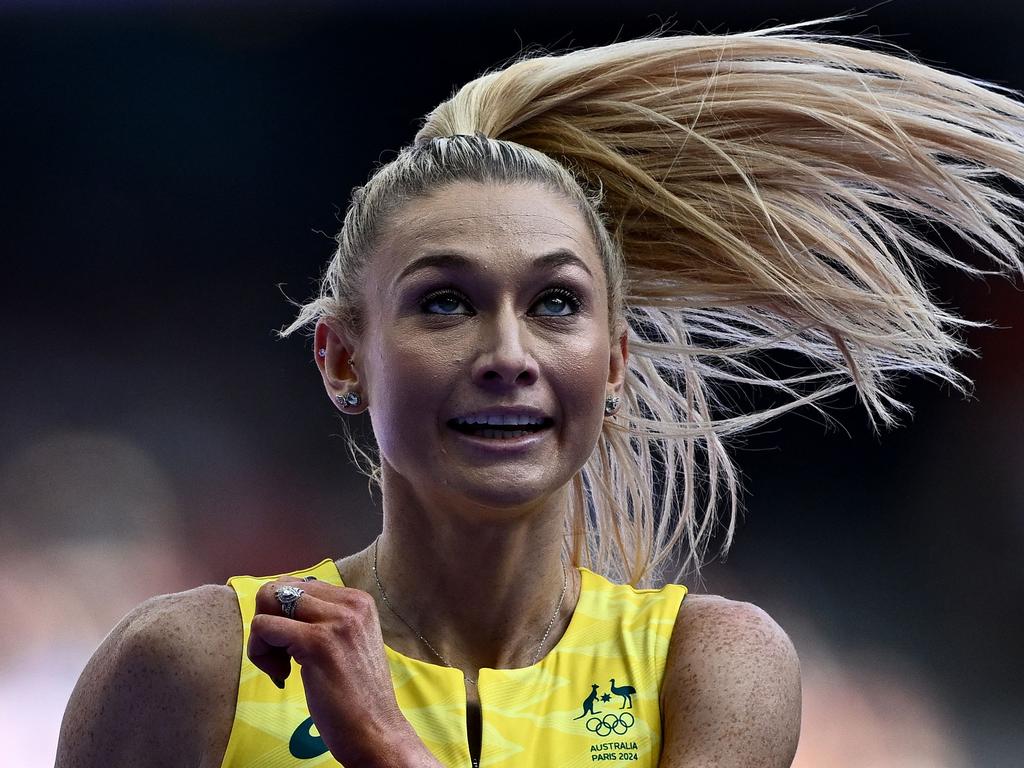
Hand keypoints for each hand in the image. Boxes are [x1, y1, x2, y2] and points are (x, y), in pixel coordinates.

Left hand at [248, 576, 431, 766]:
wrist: (377, 732)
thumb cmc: (357, 696)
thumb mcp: (347, 643)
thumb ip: (323, 619)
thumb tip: (280, 602)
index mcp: (358, 600)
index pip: (297, 585)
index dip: (284, 616)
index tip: (293, 648)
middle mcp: (350, 602)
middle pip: (278, 588)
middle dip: (269, 623)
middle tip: (283, 658)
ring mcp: (335, 620)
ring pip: (267, 603)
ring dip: (263, 639)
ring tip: (283, 667)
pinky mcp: (317, 642)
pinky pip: (264, 626)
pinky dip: (260, 653)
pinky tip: (282, 676)